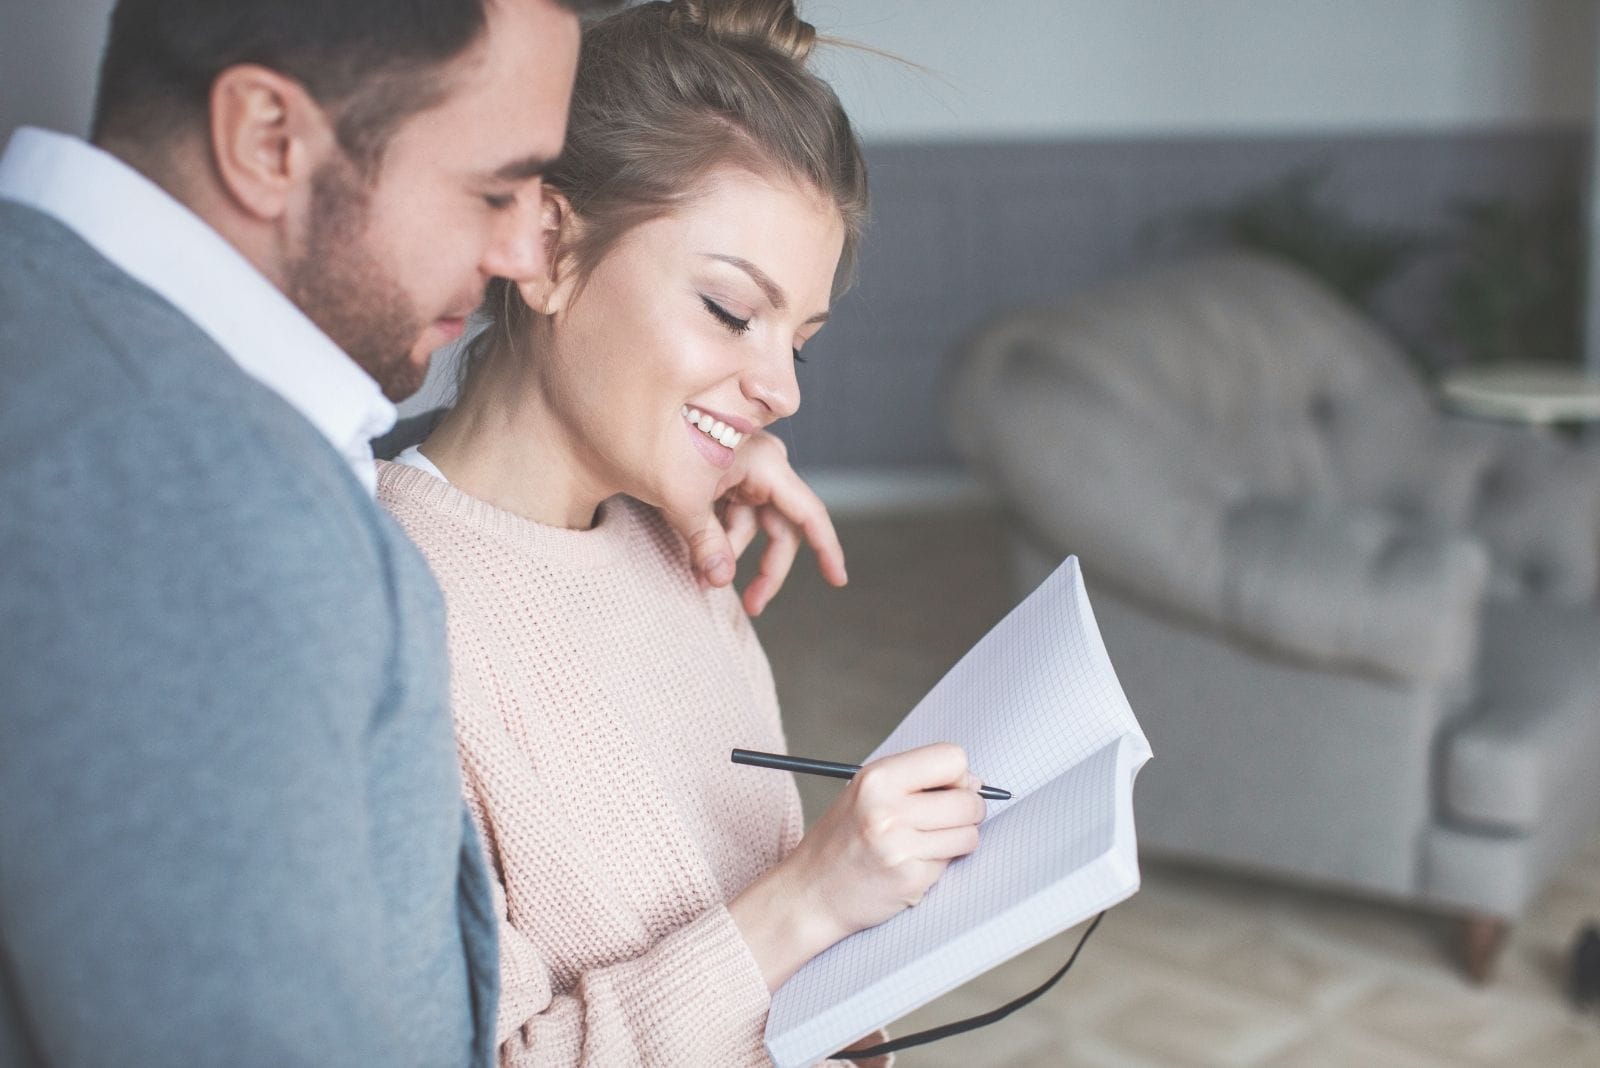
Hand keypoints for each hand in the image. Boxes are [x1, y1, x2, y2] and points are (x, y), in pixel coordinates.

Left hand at [661, 430, 846, 614]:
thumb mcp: (682, 502)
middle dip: (766, 569)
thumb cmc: (658, 452)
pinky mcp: (728, 482)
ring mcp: (747, 475)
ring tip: (699, 579)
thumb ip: (707, 544)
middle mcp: (764, 467)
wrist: (622, 431)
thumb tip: (720, 581)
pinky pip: (734, 521)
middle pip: (781, 529)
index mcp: (765, 463)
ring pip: (754, 529)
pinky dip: (718, 543)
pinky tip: (697, 563)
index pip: (808, 513)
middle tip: (751, 606)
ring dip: (730, 557)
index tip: (838, 580)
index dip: (826, 548)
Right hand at [728, 743, 984, 989]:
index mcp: (878, 779)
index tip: (945, 789)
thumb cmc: (840, 840)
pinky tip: (911, 865)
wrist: (810, 892)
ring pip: (968, 835)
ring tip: (926, 843)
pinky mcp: (910, 879)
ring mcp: (900, 847)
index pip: (952, 758)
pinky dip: (938, 865)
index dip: (956, 775)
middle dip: (966, 811)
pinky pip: (950, 864)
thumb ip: (915, 780)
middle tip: (943, 820)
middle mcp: (888, 810)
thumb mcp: (866, 792)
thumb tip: (974, 781)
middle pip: (968, 800)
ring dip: (957, 840)